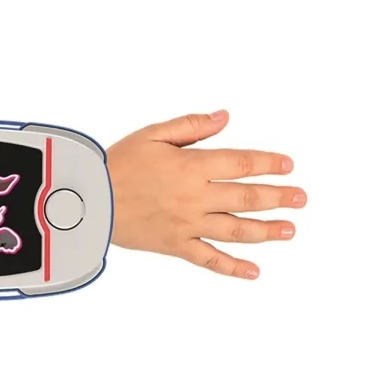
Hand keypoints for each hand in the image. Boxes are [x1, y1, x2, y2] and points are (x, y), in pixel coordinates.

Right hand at [107, 110, 306, 279]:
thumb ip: (191, 126)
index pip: (241, 163)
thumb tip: (225, 117)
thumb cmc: (116, 164)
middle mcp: (194, 196)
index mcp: (190, 166)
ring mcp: (187, 224)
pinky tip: (254, 271)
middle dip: (278, 197)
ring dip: (266, 230)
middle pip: (246, 197)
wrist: (86, 200)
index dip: (269, 163)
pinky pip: (209, 259)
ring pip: (236, 230)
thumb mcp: (151, 134)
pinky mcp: (174, 246)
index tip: (288, 166)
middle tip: (301, 199)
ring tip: (290, 229)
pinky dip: (232, 267)